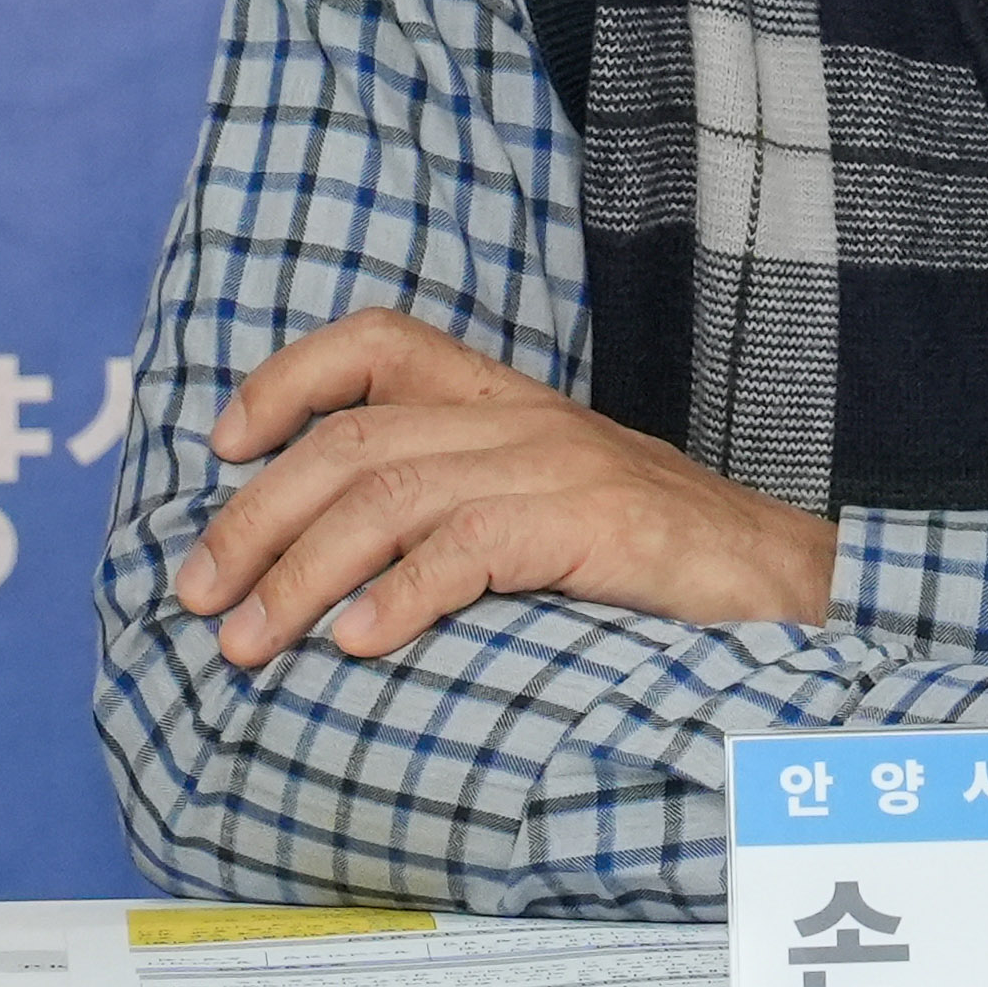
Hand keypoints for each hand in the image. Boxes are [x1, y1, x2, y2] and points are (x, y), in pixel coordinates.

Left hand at [174, 308, 838, 665]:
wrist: (788, 584)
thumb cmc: (658, 564)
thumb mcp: (548, 508)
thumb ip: (456, 510)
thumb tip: (333, 572)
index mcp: (506, 401)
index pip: (378, 340)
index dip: (287, 380)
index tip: (222, 446)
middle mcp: (519, 419)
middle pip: (351, 440)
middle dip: (256, 518)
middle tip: (198, 596)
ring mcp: (555, 466)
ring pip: (388, 494)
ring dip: (299, 574)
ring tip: (247, 642)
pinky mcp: (590, 524)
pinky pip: (467, 548)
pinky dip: (399, 597)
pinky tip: (356, 646)